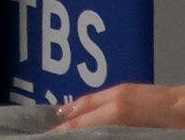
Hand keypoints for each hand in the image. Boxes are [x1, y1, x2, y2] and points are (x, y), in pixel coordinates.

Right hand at [54, 86, 184, 131]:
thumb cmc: (171, 125)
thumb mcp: (146, 134)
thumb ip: (119, 132)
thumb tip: (100, 131)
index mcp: (118, 112)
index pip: (85, 123)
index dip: (69, 130)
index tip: (54, 135)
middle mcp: (115, 97)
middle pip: (85, 108)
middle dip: (68, 118)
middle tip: (52, 128)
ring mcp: (123, 91)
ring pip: (92, 99)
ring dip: (76, 107)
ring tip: (64, 114)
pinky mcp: (131, 89)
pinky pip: (102, 95)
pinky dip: (90, 101)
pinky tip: (90, 106)